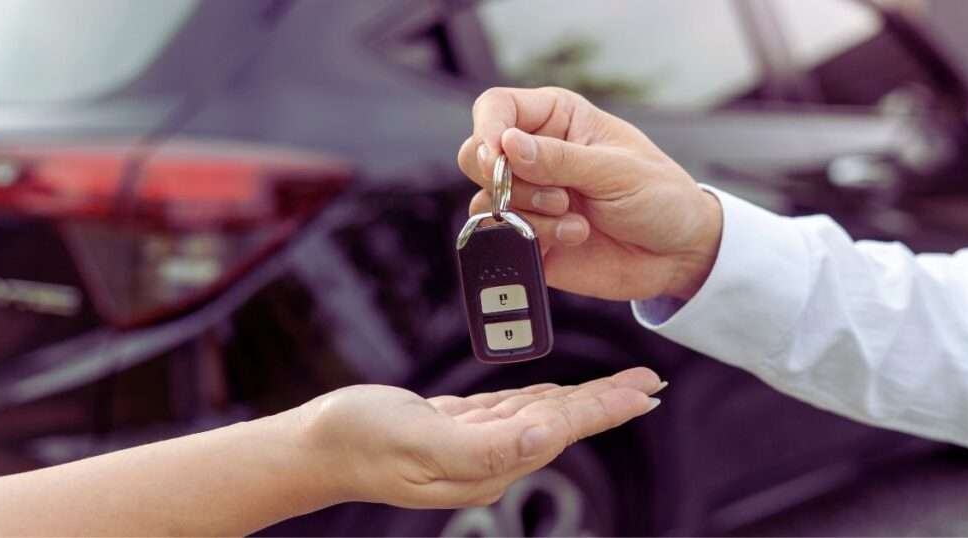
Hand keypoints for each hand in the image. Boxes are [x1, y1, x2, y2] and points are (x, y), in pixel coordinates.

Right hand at [292, 367, 663, 508]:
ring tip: (619, 388)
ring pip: (542, 414)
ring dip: (583, 398)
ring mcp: (474, 445)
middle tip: (650, 384)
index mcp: (487, 464)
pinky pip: (512, 409)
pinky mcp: (458, 428)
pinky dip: (542, 396)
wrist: (318, 446)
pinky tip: (559, 394)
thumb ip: (484, 446)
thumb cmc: (360, 442)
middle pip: (562, 423)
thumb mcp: (420, 441)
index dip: (605, 409)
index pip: (560, 431)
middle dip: (608, 402)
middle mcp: (489, 459)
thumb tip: (545, 439)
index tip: (645, 393)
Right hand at [457, 86, 722, 299]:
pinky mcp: (530, 237)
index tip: (497, 155)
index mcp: (557, 119)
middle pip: (476, 155)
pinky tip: (574, 236)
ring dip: (529, 213)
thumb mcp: (616, 170)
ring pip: (487, 201)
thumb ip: (559, 159)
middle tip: (552, 193)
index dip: (488, 129)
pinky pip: (504, 238)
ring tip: (574, 217)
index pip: (497, 107)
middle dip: (505, 179)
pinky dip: (536, 239)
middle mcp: (535, 155)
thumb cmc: (660, 196)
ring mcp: (531, 199)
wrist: (678, 254)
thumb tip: (507, 145)